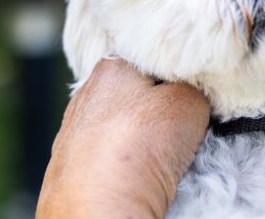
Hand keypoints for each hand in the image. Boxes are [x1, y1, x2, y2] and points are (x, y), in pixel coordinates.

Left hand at [37, 57, 209, 218]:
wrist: (98, 210)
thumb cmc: (137, 150)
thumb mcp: (188, 102)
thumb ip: (193, 87)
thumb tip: (192, 95)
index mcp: (111, 67)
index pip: (153, 60)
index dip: (178, 78)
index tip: (193, 98)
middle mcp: (86, 95)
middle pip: (138, 95)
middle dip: (159, 109)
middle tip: (180, 129)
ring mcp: (74, 133)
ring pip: (123, 128)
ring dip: (142, 139)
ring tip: (159, 158)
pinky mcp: (71, 168)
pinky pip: (110, 157)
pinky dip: (125, 164)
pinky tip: (137, 175)